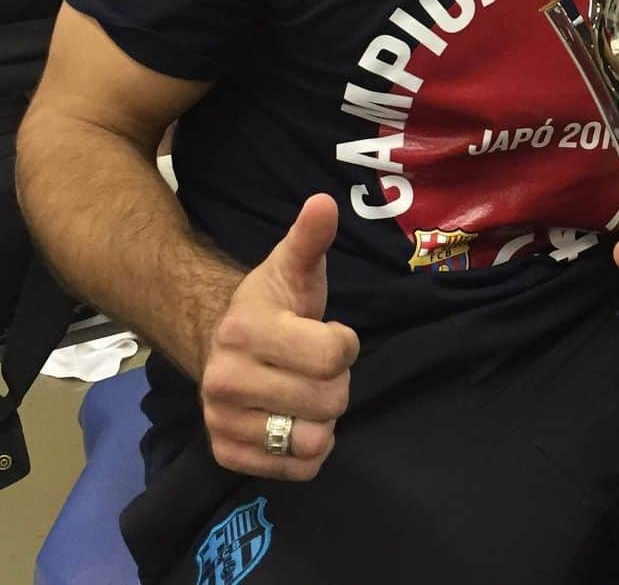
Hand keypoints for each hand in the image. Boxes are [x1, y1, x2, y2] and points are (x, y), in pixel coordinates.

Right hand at [200, 195, 359, 481]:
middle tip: (317, 366)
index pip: (333, 355)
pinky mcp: (227, 455)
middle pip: (329, 400)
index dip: (345, 344)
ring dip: (323, 419)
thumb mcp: (293, 268)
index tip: (331, 333)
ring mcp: (223, 421)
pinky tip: (295, 420)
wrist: (220, 344)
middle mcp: (226, 380)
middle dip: (337, 382)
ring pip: (314, 440)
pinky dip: (308, 450)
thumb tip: (324, 202)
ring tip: (305, 394)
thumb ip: (311, 238)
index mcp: (246, 330)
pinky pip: (298, 470)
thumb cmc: (272, 305)